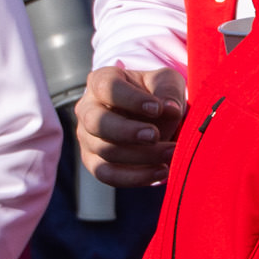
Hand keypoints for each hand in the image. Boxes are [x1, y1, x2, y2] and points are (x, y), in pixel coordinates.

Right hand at [78, 62, 184, 186]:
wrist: (152, 117)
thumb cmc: (155, 94)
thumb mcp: (166, 83)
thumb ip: (169, 91)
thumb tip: (171, 109)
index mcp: (101, 81)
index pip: (106, 87)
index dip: (131, 99)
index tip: (158, 108)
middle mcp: (87, 109)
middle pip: (97, 122)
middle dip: (128, 132)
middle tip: (155, 135)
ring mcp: (87, 138)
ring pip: (105, 151)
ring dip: (141, 156)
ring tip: (171, 153)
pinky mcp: (93, 162)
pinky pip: (108, 175)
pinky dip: (135, 177)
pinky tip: (160, 171)